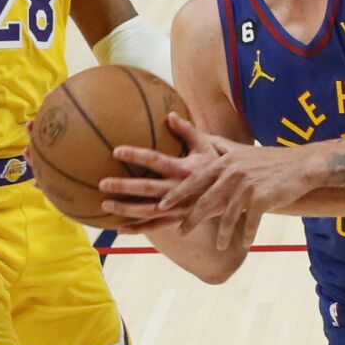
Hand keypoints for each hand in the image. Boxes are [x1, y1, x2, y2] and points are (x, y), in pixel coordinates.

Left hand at [98, 112, 227, 232]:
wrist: (241, 195)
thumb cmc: (223, 166)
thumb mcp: (209, 146)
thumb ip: (188, 131)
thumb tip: (170, 115)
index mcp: (185, 169)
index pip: (156, 160)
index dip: (136, 155)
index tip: (116, 151)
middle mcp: (181, 189)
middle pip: (148, 188)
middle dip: (124, 186)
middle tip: (102, 183)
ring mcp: (180, 208)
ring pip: (149, 210)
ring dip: (126, 209)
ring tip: (105, 204)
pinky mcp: (181, 220)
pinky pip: (158, 226)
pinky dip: (139, 229)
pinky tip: (120, 228)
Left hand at [159, 139, 316, 250]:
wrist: (301, 165)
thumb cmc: (269, 159)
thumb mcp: (241, 150)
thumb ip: (218, 148)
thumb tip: (200, 141)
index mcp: (225, 162)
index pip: (194, 180)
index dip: (177, 194)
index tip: (162, 205)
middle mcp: (232, 174)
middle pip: (205, 201)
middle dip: (191, 219)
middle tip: (180, 232)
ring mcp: (247, 187)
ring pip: (227, 217)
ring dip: (223, 235)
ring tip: (220, 246)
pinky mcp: (261, 199)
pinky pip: (249, 223)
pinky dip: (247, 235)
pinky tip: (245, 244)